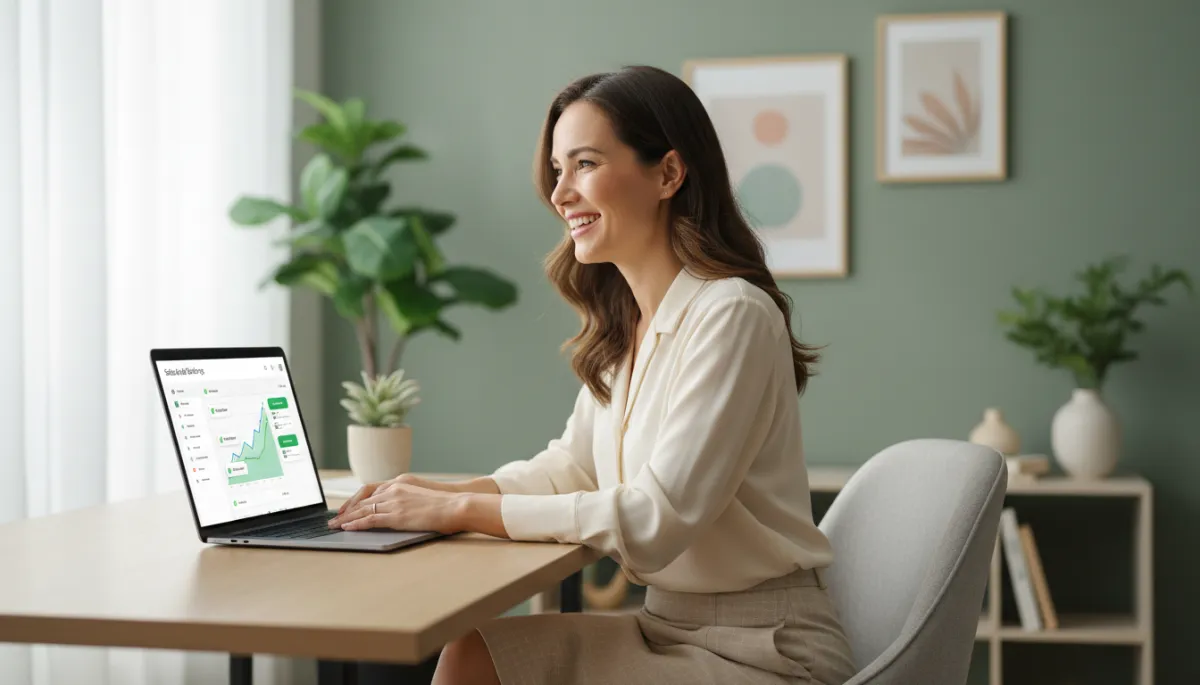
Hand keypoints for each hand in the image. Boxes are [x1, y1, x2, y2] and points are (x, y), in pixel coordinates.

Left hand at [328, 481, 465, 533]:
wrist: (456, 505)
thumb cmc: (446, 504)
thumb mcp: (423, 496)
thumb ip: (409, 499)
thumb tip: (402, 510)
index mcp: (400, 483)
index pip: (371, 490)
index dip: (356, 500)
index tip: (346, 508)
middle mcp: (394, 489)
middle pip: (363, 500)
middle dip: (346, 511)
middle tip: (334, 519)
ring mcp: (395, 502)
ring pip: (363, 510)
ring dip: (346, 519)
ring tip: (335, 526)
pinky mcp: (397, 515)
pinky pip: (371, 520)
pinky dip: (357, 524)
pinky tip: (348, 528)